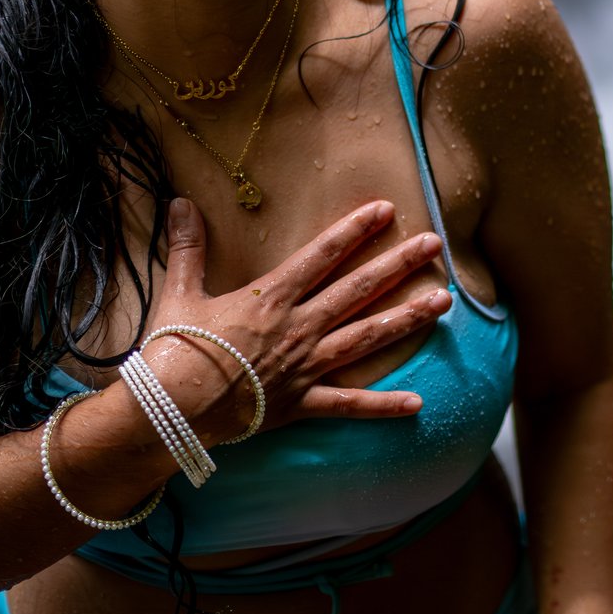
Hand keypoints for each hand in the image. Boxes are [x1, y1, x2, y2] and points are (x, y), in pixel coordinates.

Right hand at [137, 195, 451, 440]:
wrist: (169, 412)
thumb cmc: (172, 352)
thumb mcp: (179, 292)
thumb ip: (187, 247)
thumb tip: (179, 201)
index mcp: (270, 299)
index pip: (321, 256)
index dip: (354, 231)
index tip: (386, 210)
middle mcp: (297, 328)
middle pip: (357, 290)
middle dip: (397, 265)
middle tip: (434, 245)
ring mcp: (304, 367)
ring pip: (365, 337)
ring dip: (406, 319)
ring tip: (443, 302)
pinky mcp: (300, 405)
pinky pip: (348, 406)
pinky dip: (383, 406)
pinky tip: (418, 403)